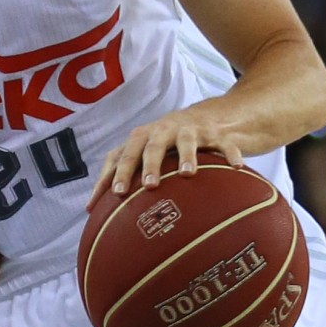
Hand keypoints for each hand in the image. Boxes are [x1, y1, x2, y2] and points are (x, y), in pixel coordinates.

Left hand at [90, 104, 245, 201]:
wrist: (210, 116)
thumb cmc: (168, 143)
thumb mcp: (145, 153)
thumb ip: (121, 175)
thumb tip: (88, 210)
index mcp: (143, 137)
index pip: (124, 153)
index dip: (118, 172)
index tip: (115, 195)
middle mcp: (164, 129)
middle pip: (152, 144)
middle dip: (149, 164)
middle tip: (148, 185)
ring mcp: (191, 129)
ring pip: (187, 140)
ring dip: (186, 154)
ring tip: (187, 173)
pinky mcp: (216, 133)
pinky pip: (224, 143)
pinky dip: (230, 154)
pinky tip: (237, 167)